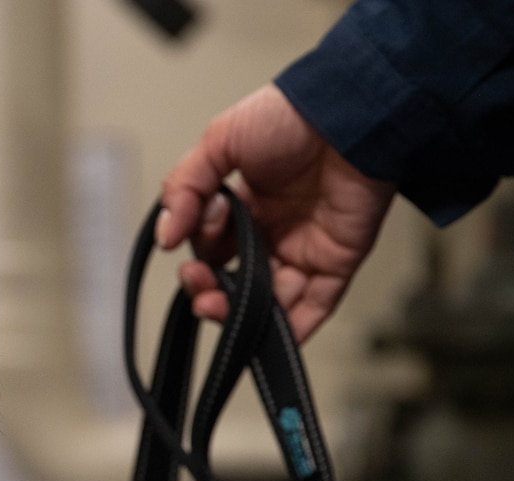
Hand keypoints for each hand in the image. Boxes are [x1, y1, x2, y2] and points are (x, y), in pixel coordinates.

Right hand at [156, 84, 395, 341]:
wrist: (348, 112)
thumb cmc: (290, 116)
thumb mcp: (220, 141)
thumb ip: (185, 187)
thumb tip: (165, 236)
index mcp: (247, 204)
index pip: (213, 245)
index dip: (200, 247)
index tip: (197, 233)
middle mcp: (275, 231)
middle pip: (236, 280)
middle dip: (211, 291)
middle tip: (199, 285)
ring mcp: (306, 250)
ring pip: (268, 301)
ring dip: (239, 314)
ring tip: (216, 307)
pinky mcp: (336, 263)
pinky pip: (313, 307)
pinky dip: (290, 328)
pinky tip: (261, 334)